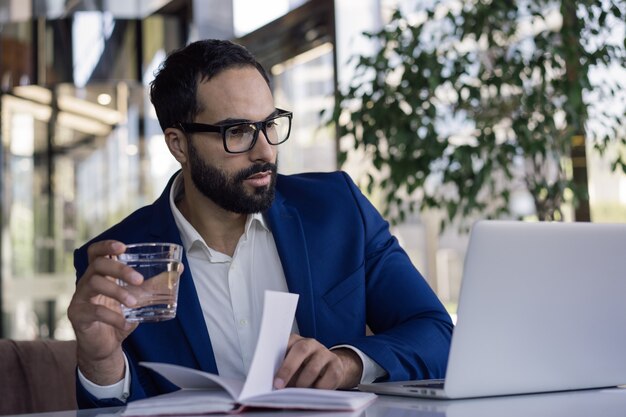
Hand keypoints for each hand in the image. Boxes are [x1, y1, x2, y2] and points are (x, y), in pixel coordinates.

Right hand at [67, 240, 142, 384]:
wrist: (104, 347)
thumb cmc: (119, 317)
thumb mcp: (137, 298)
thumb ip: (153, 284)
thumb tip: (179, 269)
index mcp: (100, 274)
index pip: (95, 252)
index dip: (106, 246)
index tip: (123, 247)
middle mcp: (86, 282)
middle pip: (97, 265)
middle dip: (119, 269)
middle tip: (139, 280)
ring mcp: (80, 298)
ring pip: (94, 284)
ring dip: (118, 292)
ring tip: (134, 303)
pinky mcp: (78, 315)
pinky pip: (94, 310)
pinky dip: (113, 317)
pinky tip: (126, 323)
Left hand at [274, 334, 362, 389]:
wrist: (328, 369)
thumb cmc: (303, 369)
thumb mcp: (291, 367)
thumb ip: (281, 370)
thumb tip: (271, 383)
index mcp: (296, 341)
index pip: (286, 342)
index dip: (276, 357)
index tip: (269, 373)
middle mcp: (311, 344)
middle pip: (301, 350)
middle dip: (288, 369)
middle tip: (279, 385)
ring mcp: (325, 353)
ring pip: (313, 367)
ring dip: (303, 383)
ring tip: (297, 393)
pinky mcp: (336, 366)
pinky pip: (328, 378)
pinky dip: (319, 388)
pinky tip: (314, 392)